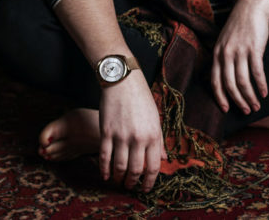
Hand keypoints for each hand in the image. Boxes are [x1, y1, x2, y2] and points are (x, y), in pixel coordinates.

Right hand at [98, 70, 166, 191]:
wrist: (123, 81)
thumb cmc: (141, 99)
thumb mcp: (155, 118)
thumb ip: (159, 140)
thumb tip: (164, 159)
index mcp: (153, 135)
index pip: (153, 166)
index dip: (149, 181)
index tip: (146, 188)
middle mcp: (138, 138)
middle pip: (136, 170)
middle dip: (133, 182)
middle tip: (130, 186)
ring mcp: (121, 136)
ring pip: (120, 166)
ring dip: (119, 178)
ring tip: (118, 182)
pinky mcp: (106, 132)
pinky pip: (105, 156)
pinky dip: (104, 169)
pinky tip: (105, 175)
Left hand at [211, 0, 268, 114]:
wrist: (252, 6)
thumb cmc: (239, 24)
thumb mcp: (225, 40)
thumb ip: (223, 57)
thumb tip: (225, 78)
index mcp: (217, 53)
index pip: (215, 81)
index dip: (220, 97)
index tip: (225, 109)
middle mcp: (226, 54)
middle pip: (229, 85)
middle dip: (237, 101)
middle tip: (245, 111)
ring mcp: (240, 51)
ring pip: (243, 82)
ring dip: (250, 97)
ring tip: (256, 105)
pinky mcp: (254, 49)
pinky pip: (257, 72)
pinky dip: (261, 85)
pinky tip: (265, 92)